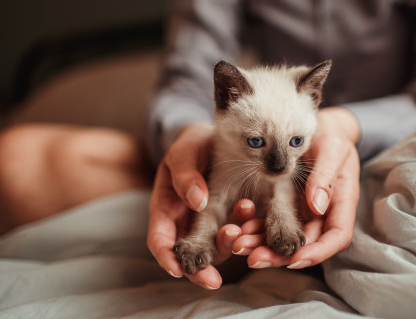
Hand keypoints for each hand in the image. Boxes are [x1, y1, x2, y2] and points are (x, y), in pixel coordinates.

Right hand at [147, 122, 255, 288]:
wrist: (214, 138)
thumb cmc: (191, 145)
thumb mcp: (183, 153)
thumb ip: (185, 174)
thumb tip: (198, 202)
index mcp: (166, 209)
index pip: (160, 241)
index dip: (166, 258)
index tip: (178, 271)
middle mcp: (186, 223)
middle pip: (188, 255)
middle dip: (200, 269)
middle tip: (214, 278)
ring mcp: (209, 223)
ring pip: (216, 247)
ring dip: (227, 246)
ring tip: (239, 234)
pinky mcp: (231, 219)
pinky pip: (238, 232)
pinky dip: (245, 232)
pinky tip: (255, 224)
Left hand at [233, 107, 360, 268]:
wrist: (319, 125)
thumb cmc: (331, 134)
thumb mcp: (332, 148)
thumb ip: (325, 175)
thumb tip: (316, 206)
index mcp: (342, 201)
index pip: (336, 237)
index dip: (318, 252)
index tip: (295, 259)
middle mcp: (324, 212)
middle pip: (306, 244)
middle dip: (280, 255)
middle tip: (253, 258)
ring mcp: (304, 210)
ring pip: (286, 238)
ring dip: (263, 245)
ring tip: (238, 244)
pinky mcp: (287, 205)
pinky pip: (273, 222)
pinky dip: (257, 227)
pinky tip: (238, 228)